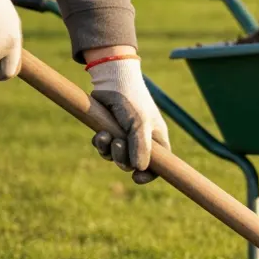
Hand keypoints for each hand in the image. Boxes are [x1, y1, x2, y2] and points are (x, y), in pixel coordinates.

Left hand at [86, 55, 170, 183]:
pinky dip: (100, 143)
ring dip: (108, 150)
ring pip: (115, 157)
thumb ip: (140, 147)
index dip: (150, 174)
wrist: (112, 81)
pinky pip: (104, 148)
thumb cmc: (133, 100)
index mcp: (156, 139)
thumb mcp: (140, 124)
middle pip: (133, 164)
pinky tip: (100, 133)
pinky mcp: (109, 131)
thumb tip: (139, 169)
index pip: (159, 165)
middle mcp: (141, 140)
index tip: (137, 178)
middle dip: (122, 158)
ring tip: (105, 135)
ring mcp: (124, 137)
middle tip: (117, 144)